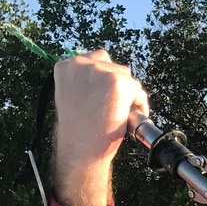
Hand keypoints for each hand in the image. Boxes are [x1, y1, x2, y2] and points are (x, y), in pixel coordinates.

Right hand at [52, 50, 147, 205]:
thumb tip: (105, 74)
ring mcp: (100, 71)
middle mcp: (81, 64)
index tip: (106, 95)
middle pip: (115, 66)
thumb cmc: (78, 129)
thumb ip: (84, 81)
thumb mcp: (71, 96)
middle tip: (115, 106)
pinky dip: (139, 105)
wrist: (81, 147)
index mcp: (67, 66)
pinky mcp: (118, 82)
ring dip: (129, 95)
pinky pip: (138, 92)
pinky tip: (128, 118)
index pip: (96, 59)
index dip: (105, 78)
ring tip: (120, 113)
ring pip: (128, 79)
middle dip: (119, 85)